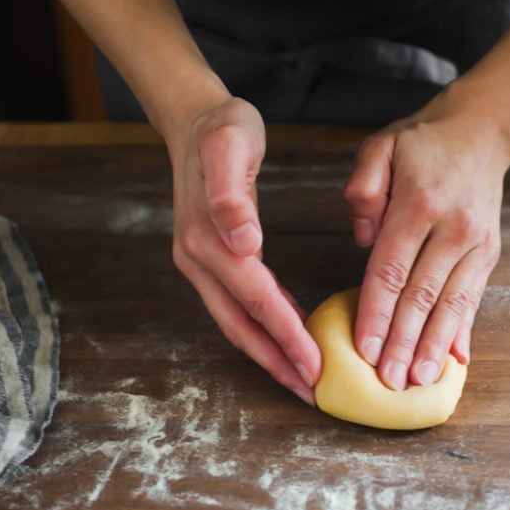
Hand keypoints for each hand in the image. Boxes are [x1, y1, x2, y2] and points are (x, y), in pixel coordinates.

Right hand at [168, 95, 320, 403]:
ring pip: (236, 320)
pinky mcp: (209, 257)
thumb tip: (243, 242)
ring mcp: (200, 261)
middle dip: (276, 362)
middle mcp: (198, 259)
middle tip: (311, 391)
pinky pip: (238, 302)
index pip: (255, 300)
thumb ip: (231, 193)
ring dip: (268, 351)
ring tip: (301, 376)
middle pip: (241, 324)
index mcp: (209, 240)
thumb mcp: (230, 145)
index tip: (315, 367)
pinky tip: (288, 329)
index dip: (286, 336)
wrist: (194, 118)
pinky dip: (263, 324)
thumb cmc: (222, 129)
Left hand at [343, 92, 509, 388]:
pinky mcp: (489, 253)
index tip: (365, 348)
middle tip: (390, 381)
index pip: (391, 269)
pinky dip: (464, 329)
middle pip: (422, 295)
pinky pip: (474, 297)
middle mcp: (453, 228)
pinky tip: (456, 359)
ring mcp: (476, 244)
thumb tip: (363, 237)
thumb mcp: (379, 147)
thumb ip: (363, 189)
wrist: (481, 132)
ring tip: (420, 381)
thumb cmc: (421, 144)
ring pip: (452, 303)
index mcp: (419, 204)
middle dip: (404, 342)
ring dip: (434, 346)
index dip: (377, 313)